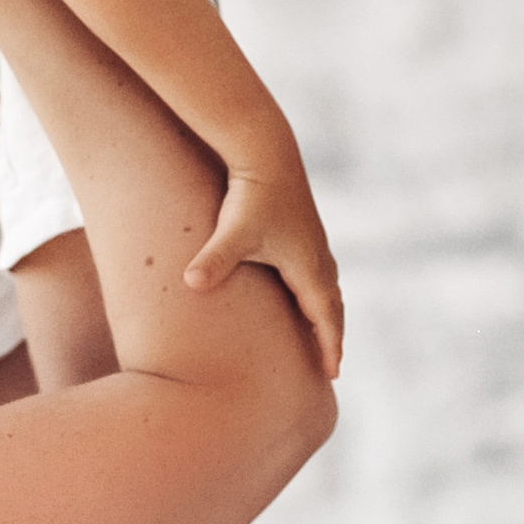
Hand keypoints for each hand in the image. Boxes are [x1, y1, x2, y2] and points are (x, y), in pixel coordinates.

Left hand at [187, 149, 344, 375]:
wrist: (265, 151)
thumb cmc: (251, 195)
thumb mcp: (232, 232)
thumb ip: (214, 260)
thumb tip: (191, 283)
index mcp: (308, 266)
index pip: (324, 316)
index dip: (329, 345)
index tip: (333, 372)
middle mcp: (317, 256)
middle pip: (332, 305)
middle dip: (332, 335)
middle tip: (331, 365)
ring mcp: (312, 242)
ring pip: (327, 287)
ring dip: (327, 312)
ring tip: (322, 333)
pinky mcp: (302, 229)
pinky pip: (317, 271)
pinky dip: (317, 291)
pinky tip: (302, 292)